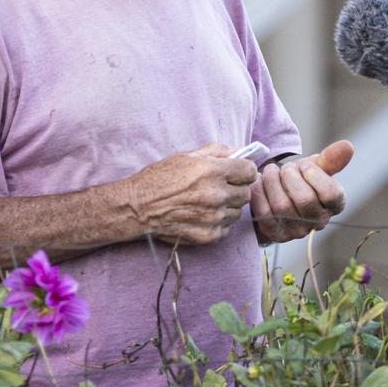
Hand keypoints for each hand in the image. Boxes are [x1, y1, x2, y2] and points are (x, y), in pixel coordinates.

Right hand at [124, 143, 257, 245]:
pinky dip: (219, 223)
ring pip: (237, 212)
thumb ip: (215, 151)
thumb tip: (238, 151)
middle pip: (246, 193)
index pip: (250, 171)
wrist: (137, 207)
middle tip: (220, 189)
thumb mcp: (185, 156)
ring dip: (227, 207)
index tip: (237, 173)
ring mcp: (213, 217)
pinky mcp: (208, 235)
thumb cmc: (157, 179)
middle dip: (236, 190)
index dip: (244, 171)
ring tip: (207, 204)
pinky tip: (203, 217)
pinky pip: (227, 229)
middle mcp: (216, 194)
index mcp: (212, 171)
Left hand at [250, 139, 353, 244]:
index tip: (304, 166)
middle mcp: (317, 222)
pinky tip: (258, 183)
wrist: (274, 195)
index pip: (331, 194)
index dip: (314, 175)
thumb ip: (331, 158)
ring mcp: (296, 231)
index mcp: (334, 206)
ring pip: (282, 206)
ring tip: (270, 171)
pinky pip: (264, 213)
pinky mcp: (275, 233)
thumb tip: (347, 146)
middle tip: (284, 168)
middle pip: (305, 200)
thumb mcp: (315, 167)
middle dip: (290, 176)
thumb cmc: (299, 180)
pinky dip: (259, 192)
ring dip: (272, 181)